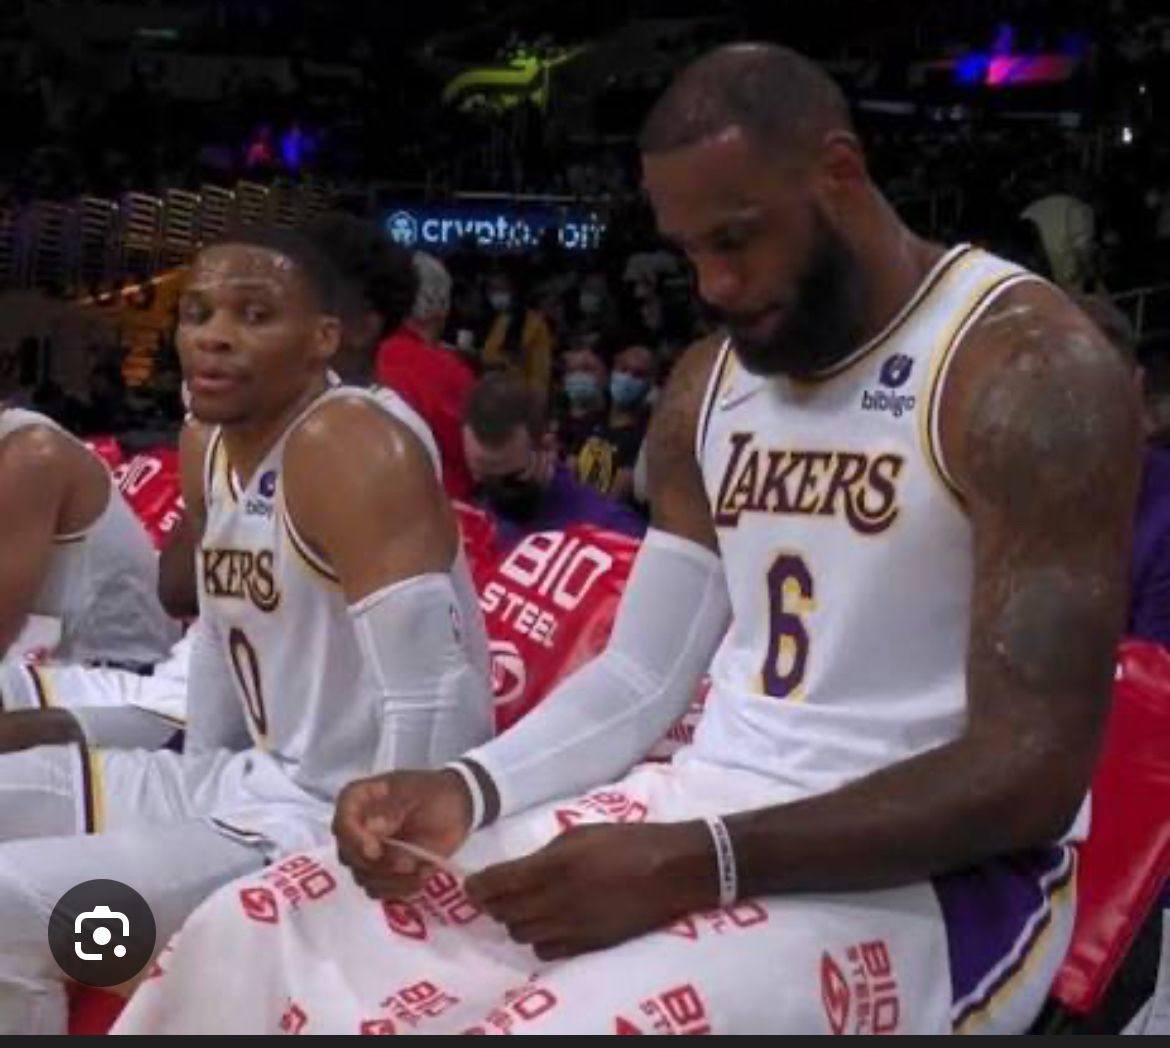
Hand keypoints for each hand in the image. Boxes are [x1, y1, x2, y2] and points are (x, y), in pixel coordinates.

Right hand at [332, 769, 472, 898]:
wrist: (457, 808)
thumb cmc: (435, 794)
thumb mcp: (417, 793)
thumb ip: (394, 811)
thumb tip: (373, 834)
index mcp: (359, 800)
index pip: (342, 823)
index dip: (353, 840)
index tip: (375, 851)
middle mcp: (356, 829)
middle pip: (349, 856)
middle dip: (380, 865)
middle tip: (410, 864)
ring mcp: (366, 854)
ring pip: (363, 878)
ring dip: (393, 879)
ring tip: (422, 869)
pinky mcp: (381, 873)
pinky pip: (379, 891)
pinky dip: (400, 889)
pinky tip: (422, 877)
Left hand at [466, 821, 715, 960]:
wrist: (671, 871)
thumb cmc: (627, 841)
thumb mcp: (581, 833)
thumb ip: (545, 854)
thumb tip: (519, 871)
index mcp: (553, 866)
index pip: (497, 884)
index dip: (478, 886)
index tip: (471, 884)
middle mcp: (555, 901)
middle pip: (504, 912)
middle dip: (494, 902)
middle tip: (494, 892)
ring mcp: (571, 928)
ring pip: (521, 933)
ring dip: (515, 919)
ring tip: (524, 905)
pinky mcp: (587, 946)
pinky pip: (546, 949)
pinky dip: (539, 937)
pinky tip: (549, 922)